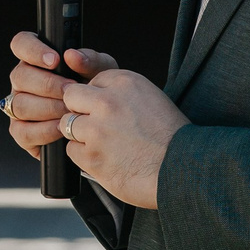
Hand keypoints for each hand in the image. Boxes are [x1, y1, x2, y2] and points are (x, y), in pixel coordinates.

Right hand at [4, 32, 115, 161]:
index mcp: (37, 58)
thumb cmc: (97, 91)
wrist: (101, 123)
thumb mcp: (101, 72)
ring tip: (70, 110)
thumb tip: (71, 55)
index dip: (32, 49)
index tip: (55, 60)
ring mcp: (18, 105)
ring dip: (47, 108)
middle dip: (47, 85)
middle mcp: (23, 80)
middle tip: (70, 90)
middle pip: (19, 76)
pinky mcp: (20, 131)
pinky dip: (43, 131)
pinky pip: (22, 131)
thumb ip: (89, 60)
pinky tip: (61, 128)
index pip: (21, 43)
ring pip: (19, 104)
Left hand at [57, 69, 186, 209]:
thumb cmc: (170, 137)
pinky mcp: (92, 155)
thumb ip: (121, 94)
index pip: (92, 80)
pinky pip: (71, 150)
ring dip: (81, 134)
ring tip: (104, 144)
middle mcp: (108, 102)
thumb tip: (93, 96)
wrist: (182, 169)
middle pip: (72, 97)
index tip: (106, 110)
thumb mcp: (151, 98)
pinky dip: (84, 156)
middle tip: (96, 125)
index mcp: (125, 82)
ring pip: (68, 124)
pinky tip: (105, 158)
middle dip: (79, 110)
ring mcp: (97, 129)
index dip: (96, 97)